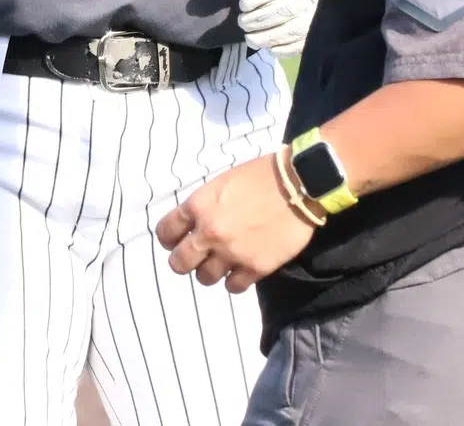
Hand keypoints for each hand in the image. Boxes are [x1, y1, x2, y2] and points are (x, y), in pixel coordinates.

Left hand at [156, 153, 315, 292]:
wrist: (297, 184)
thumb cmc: (259, 176)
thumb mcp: (221, 183)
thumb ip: (203, 206)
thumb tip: (194, 225)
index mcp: (198, 206)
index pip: (165, 232)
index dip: (168, 239)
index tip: (175, 242)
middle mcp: (209, 233)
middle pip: (179, 263)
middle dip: (183, 261)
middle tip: (195, 258)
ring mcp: (232, 253)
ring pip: (204, 279)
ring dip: (210, 272)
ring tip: (222, 263)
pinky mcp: (255, 268)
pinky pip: (233, 287)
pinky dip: (234, 281)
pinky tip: (240, 271)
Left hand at [234, 0, 318, 55]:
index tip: (243, 4)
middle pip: (287, 9)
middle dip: (260, 19)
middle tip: (242, 22)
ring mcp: (326, 9)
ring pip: (296, 28)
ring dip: (270, 37)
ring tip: (251, 38)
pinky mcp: (328, 24)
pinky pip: (308, 41)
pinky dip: (288, 48)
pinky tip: (272, 48)